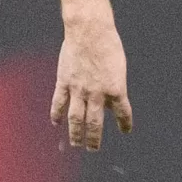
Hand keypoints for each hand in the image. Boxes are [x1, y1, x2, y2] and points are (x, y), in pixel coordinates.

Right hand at [51, 19, 130, 150]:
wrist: (90, 31)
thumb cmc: (109, 46)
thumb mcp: (119, 68)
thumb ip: (113, 86)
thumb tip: (109, 104)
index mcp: (116, 88)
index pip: (122, 112)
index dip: (125, 123)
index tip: (126, 131)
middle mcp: (97, 92)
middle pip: (95, 122)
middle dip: (94, 138)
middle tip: (93, 150)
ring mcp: (78, 88)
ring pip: (76, 118)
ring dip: (75, 133)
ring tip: (75, 144)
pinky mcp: (64, 82)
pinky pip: (59, 103)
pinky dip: (57, 114)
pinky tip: (56, 123)